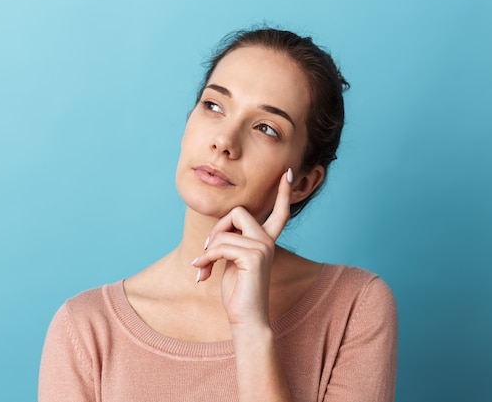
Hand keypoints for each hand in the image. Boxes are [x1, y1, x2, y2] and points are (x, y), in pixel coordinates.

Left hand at [192, 168, 292, 326]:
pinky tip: (202, 272)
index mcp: (267, 240)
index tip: (289, 173)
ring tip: (203, 267)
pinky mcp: (254, 257)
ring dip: (208, 250)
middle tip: (207, 250)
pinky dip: (207, 258)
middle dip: (217, 228)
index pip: (279, 212)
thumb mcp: (233, 261)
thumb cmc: (238, 292)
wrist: (247, 319)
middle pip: (238, 212)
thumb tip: (216, 232)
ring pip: (225, 231)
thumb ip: (232, 242)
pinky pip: (221, 246)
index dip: (283, 192)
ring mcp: (263, 247)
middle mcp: (268, 241)